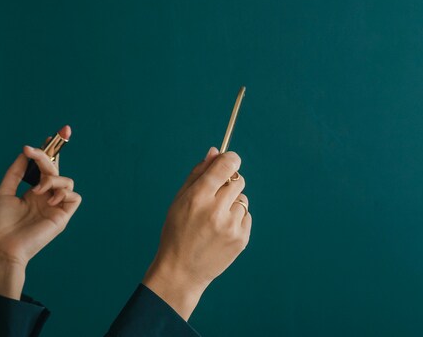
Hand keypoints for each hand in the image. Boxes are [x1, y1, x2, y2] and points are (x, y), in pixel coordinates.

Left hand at [0, 126, 81, 297]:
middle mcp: (46, 198)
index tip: (55, 134)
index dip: (52, 151)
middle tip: (33, 152)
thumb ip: (16, 172)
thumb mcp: (4, 191)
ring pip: (67, 181)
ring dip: (52, 178)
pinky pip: (74, 196)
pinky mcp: (62, 217)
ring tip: (36, 190)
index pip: (46, 168)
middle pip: (54, 169)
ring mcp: (54, 207)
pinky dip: (62, 192)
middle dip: (47, 156)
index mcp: (33, 193)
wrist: (2, 247)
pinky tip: (47, 199)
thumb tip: (25, 152)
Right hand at [142, 147, 250, 319]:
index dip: (231, 159)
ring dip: (231, 203)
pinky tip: (221, 230)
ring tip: (215, 218)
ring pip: (242, 199)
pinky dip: (236, 218)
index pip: (225, 167)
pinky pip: (246, 216)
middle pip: (238, 180)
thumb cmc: (176, 231)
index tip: (232, 159)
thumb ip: (198, 174)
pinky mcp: (241, 239)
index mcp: (198, 197)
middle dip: (230, 181)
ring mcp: (231, 226)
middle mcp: (216, 210)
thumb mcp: (180, 200)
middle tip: (217, 193)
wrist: (181, 270)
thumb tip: (216, 151)